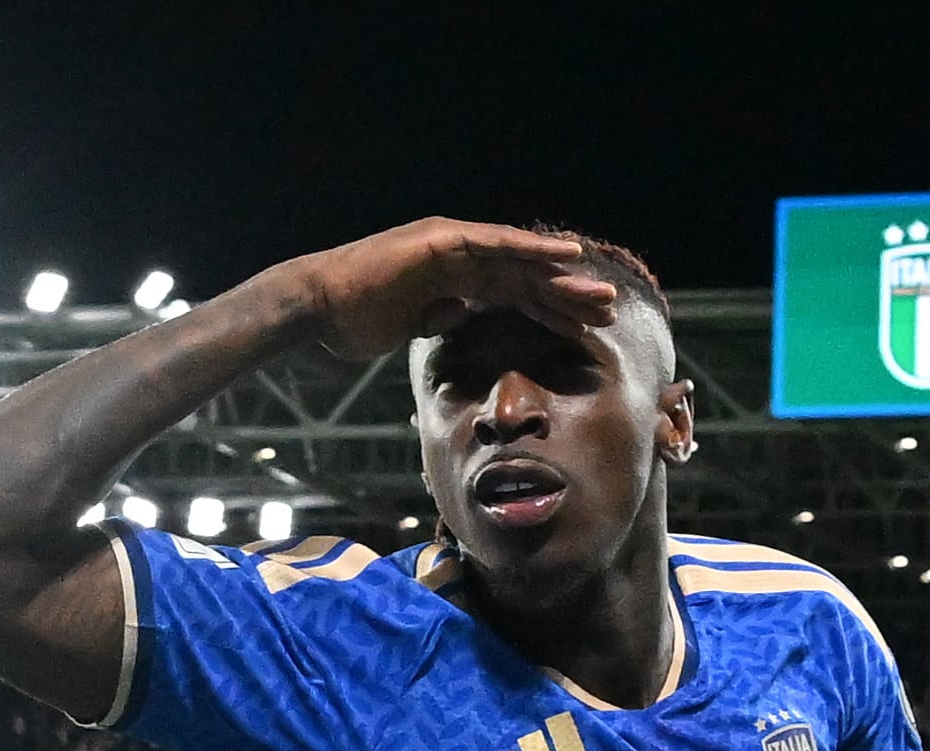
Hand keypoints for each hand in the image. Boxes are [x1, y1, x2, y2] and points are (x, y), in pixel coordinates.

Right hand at [287, 218, 618, 359]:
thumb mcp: (413, 326)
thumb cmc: (357, 321)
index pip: (514, 296)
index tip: (583, 330)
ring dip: (564, 278)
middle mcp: (460, 256)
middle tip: (609, 313)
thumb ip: (439, 316)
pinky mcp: (444, 242)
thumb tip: (459, 316)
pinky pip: (498, 246)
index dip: (550, 311)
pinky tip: (568, 255)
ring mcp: (453, 246)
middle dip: (568, 297)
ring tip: (603, 296)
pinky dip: (534, 249)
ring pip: (521, 263)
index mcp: (455, 278)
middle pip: (526, 279)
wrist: (320, 308)